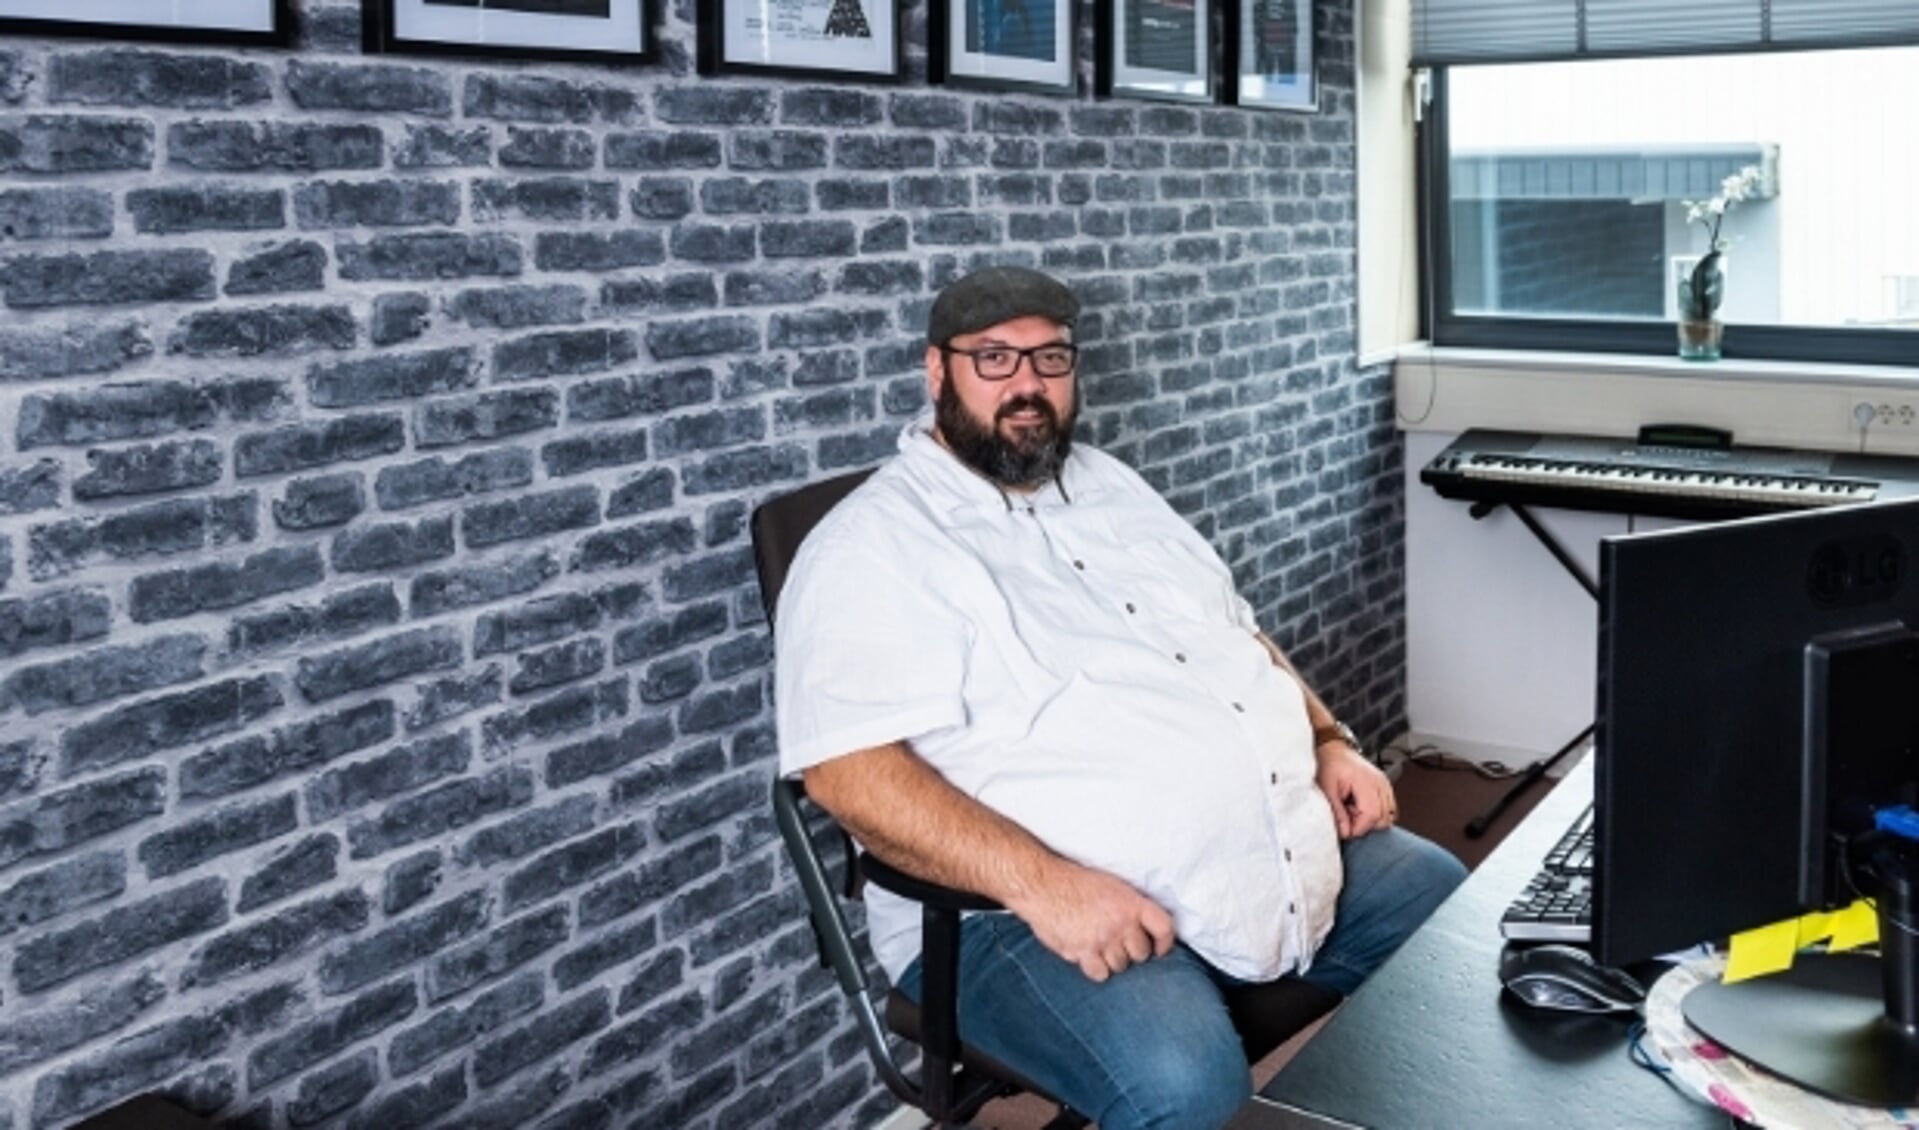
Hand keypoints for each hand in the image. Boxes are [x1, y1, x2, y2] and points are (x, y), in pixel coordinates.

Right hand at [1010, 860, 1176, 981]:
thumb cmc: (1075, 883)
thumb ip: (1130, 907)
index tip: (1160, 949)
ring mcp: (1101, 940)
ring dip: (1112, 960)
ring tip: (1099, 945)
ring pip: (1121, 966)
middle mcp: (1120, 923)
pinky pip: (1100, 974)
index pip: (1163, 927)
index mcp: (1130, 903)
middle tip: (1119, 942)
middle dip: (1132, 951)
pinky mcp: (1082, 952)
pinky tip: (1088, 955)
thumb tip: (1144, 929)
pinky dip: (1095, 968)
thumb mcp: (1111, 886)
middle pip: (1141, 953)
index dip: (1165, 942)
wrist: (1043, 886)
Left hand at [1315, 741, 1396, 838]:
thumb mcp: (1327, 789)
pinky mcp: (1385, 787)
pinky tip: (1361, 807)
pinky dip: (1377, 813)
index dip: (1359, 827)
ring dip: (1371, 819)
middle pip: (1383, 818)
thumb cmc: (1330, 765)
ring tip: (1353, 810)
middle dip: (1364, 824)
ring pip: (1388, 815)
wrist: (1335, 751)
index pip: (1372, 815)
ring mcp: (1384, 784)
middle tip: (1347, 816)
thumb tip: (1345, 832)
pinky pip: (1389, 808)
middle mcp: (1379, 783)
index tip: (1346, 829)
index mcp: (1365, 781)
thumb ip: (1337, 812)